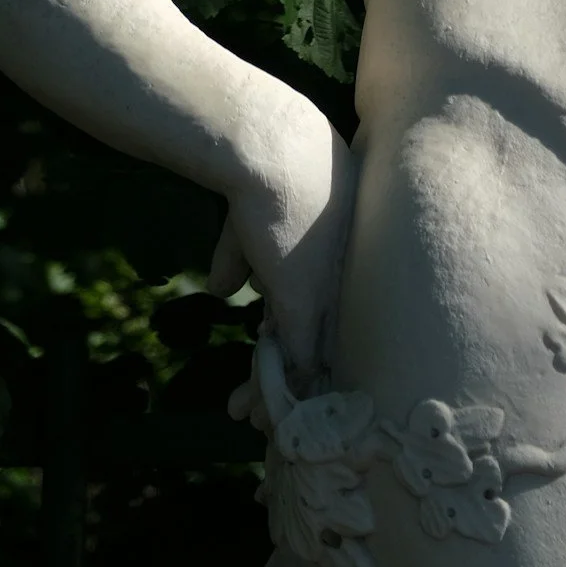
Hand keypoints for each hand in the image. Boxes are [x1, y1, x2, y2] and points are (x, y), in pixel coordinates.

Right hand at [207, 100, 355, 390]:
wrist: (270, 149)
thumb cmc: (259, 176)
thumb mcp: (247, 224)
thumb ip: (240, 257)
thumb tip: (224, 291)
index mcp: (337, 259)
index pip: (325, 314)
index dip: (302, 344)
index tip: (277, 365)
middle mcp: (341, 279)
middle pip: (324, 344)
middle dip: (294, 382)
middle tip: (264, 414)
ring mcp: (326, 290)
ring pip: (308, 359)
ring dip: (272, 392)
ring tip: (247, 417)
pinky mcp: (303, 301)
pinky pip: (295, 359)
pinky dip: (271, 390)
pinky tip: (253, 412)